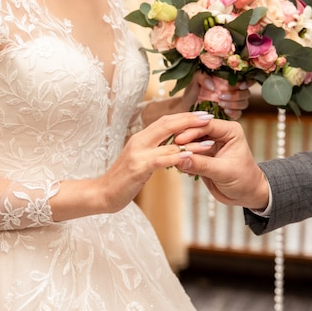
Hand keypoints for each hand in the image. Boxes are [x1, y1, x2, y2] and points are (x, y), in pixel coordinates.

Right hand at [100, 112, 214, 212]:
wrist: (102, 194)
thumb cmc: (123, 181)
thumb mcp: (140, 162)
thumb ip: (154, 152)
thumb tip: (172, 148)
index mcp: (141, 138)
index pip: (165, 121)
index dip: (184, 117)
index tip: (202, 115)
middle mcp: (139, 141)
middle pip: (168, 124)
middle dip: (190, 120)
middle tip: (209, 117)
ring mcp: (138, 154)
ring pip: (168, 141)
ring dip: (191, 141)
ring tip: (209, 141)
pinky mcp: (138, 168)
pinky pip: (160, 160)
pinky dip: (176, 157)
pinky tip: (190, 157)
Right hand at [173, 119, 269, 209]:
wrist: (246, 194)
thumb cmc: (244, 180)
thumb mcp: (223, 172)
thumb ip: (202, 165)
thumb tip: (180, 159)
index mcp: (229, 131)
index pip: (206, 125)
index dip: (191, 131)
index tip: (179, 141)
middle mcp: (218, 135)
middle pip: (195, 131)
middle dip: (184, 141)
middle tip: (172, 151)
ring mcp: (209, 145)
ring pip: (189, 142)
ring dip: (182, 151)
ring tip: (175, 161)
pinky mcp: (202, 156)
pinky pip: (188, 154)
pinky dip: (183, 160)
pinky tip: (181, 169)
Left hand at [182, 71, 251, 119]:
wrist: (186, 107)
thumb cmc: (192, 90)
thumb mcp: (194, 80)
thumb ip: (202, 76)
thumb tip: (213, 86)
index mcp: (229, 79)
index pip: (245, 78)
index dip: (248, 82)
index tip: (240, 85)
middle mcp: (234, 91)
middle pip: (246, 92)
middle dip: (237, 95)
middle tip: (222, 96)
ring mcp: (233, 103)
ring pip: (244, 103)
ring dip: (234, 103)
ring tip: (221, 104)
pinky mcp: (231, 114)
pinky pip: (238, 114)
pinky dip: (233, 112)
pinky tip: (225, 111)